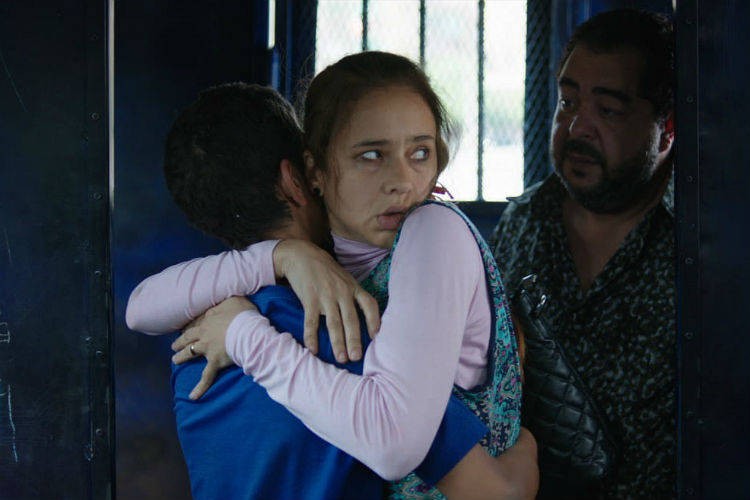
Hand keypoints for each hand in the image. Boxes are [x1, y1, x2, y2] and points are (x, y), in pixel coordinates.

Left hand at [171, 296, 255, 399]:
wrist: (247, 331)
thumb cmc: (243, 315)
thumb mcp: (234, 300)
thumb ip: (225, 300)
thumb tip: (221, 302)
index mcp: (208, 320)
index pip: (195, 323)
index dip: (190, 326)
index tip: (184, 328)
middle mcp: (204, 335)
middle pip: (188, 338)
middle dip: (180, 342)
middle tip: (174, 346)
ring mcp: (208, 350)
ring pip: (190, 353)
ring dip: (181, 357)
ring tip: (175, 360)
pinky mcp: (214, 362)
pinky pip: (206, 377)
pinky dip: (199, 387)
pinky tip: (193, 396)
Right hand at [273, 239, 379, 362]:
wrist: (302, 255)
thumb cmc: (327, 271)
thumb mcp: (345, 279)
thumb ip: (354, 296)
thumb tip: (365, 320)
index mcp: (353, 287)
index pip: (370, 304)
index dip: (374, 321)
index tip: (376, 337)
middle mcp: (342, 292)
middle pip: (351, 319)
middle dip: (355, 340)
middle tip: (357, 357)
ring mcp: (326, 296)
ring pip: (333, 323)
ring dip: (337, 342)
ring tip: (341, 358)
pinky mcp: (309, 299)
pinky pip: (311, 321)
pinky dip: (312, 336)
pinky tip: (313, 349)